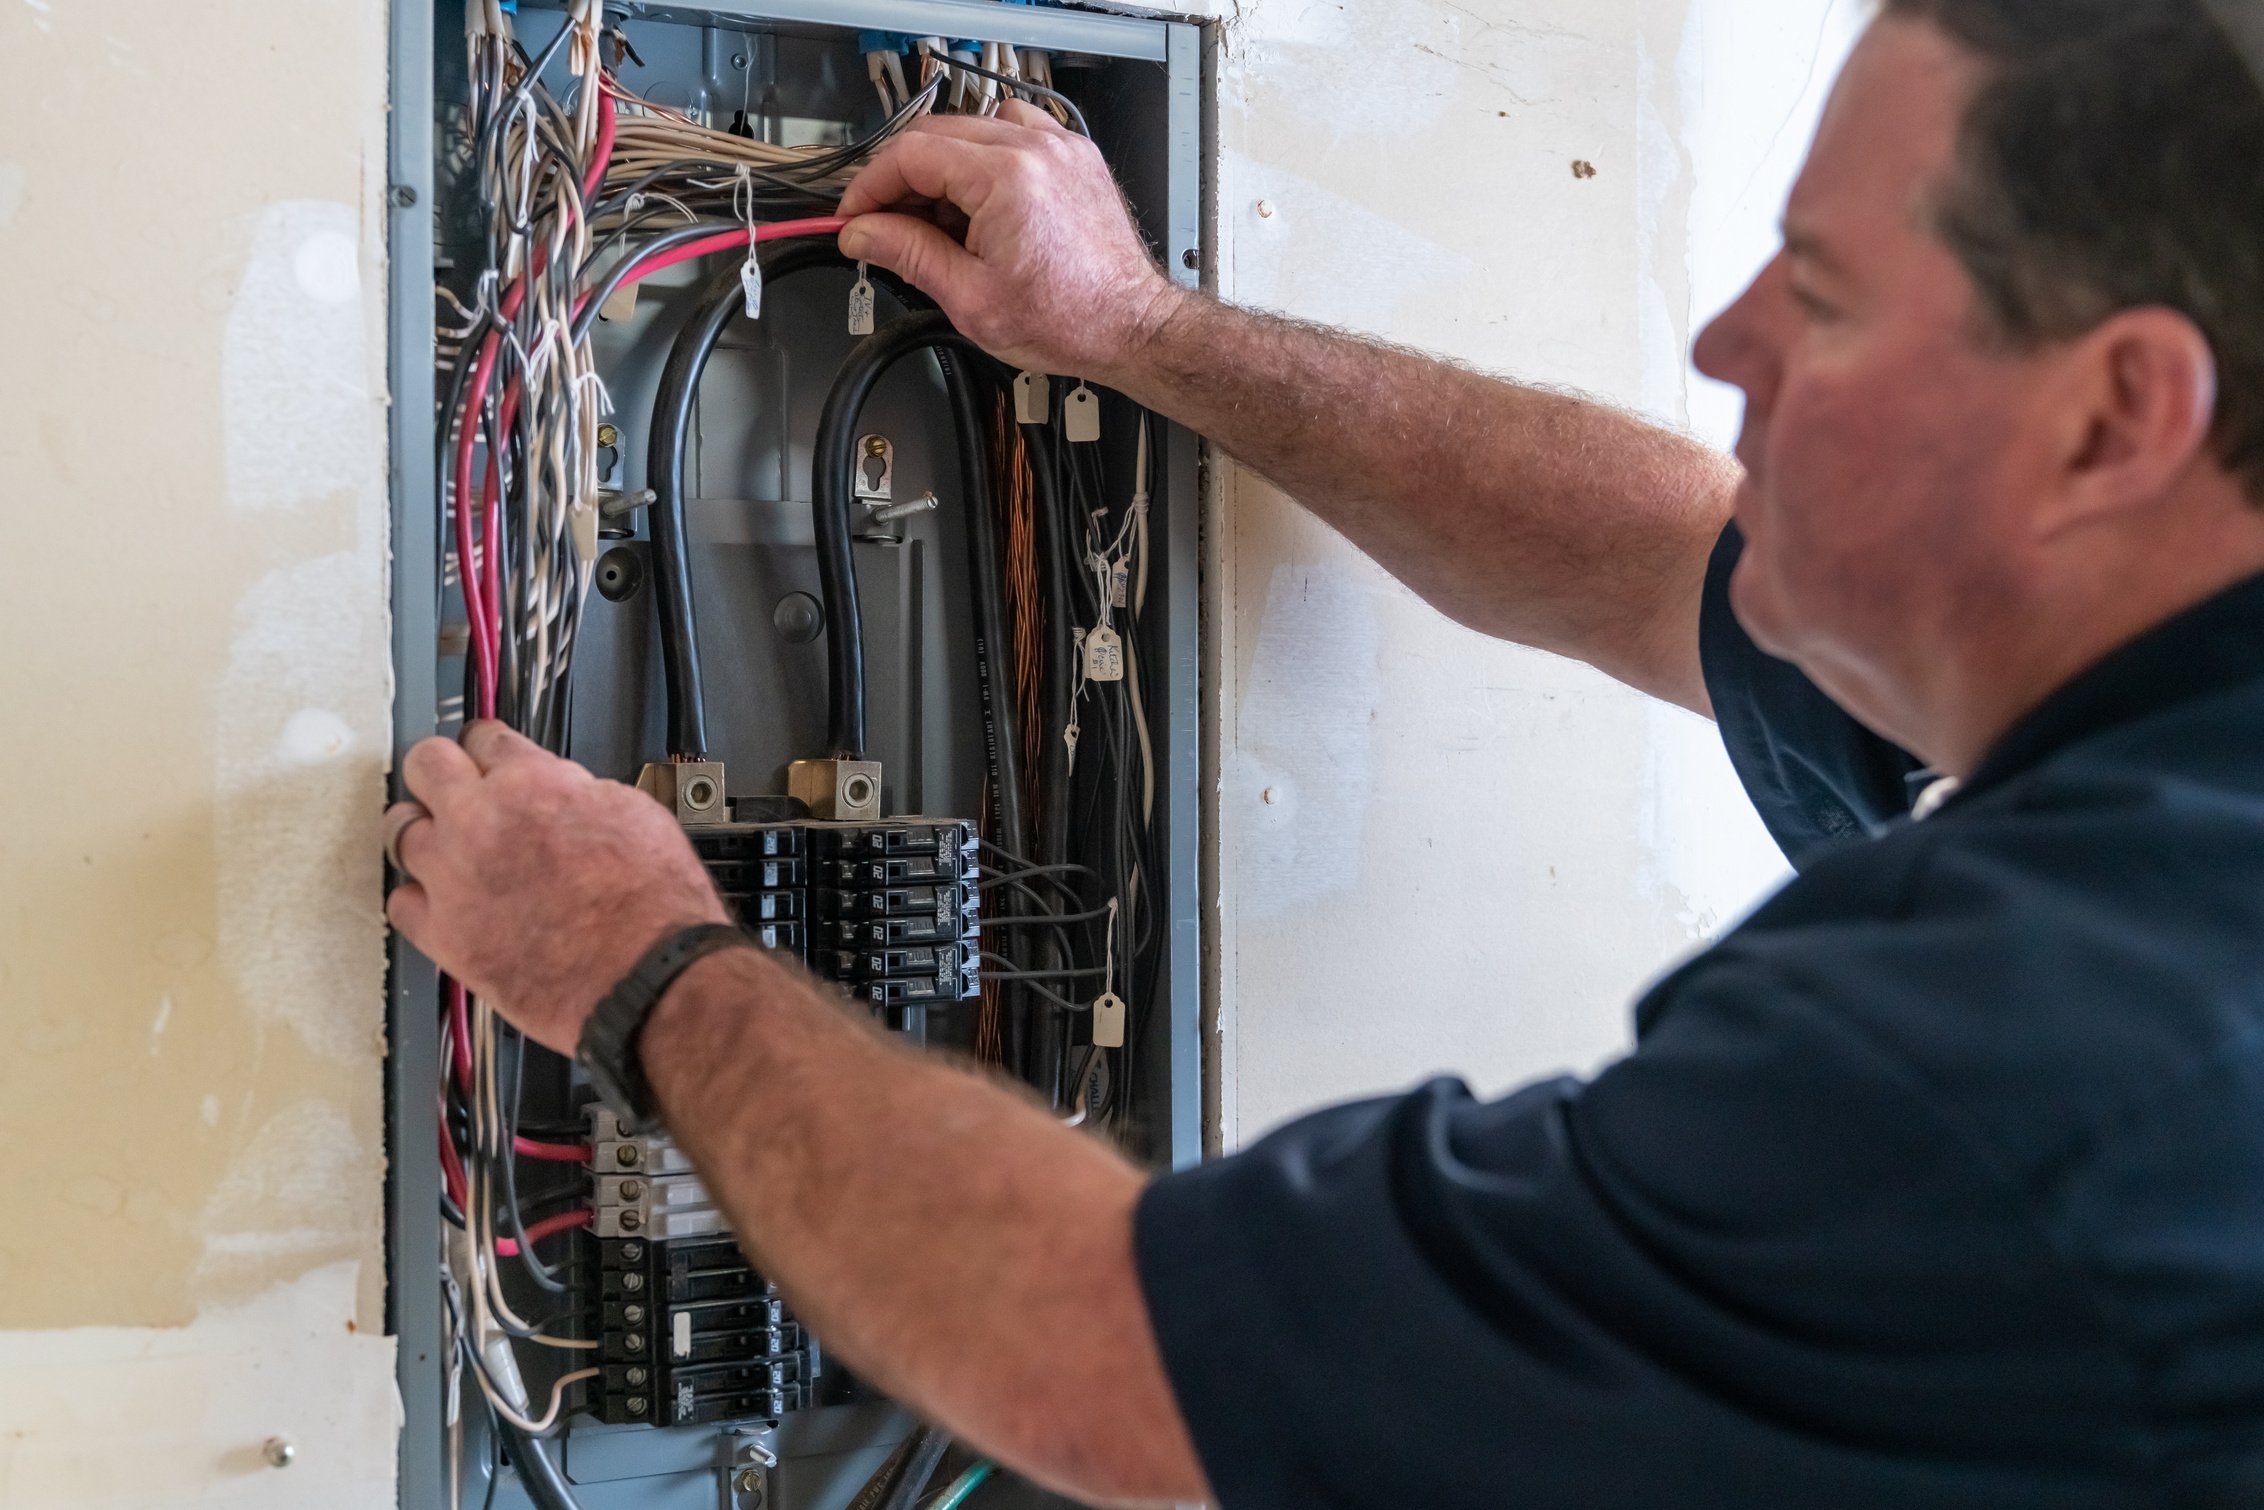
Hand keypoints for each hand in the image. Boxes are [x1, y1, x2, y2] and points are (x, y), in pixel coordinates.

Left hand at [383, 722, 727, 1054]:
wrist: (647, 975)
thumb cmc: (652, 905)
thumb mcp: (632, 814)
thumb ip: (577, 792)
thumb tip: (559, 791)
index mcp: (532, 784)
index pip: (485, 738)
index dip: (489, 746)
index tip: (487, 754)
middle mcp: (481, 822)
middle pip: (426, 765)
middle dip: (440, 769)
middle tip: (451, 784)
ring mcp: (453, 879)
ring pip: (399, 831)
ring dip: (421, 831)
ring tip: (440, 844)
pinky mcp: (443, 935)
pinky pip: (401, 903)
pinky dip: (418, 899)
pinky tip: (440, 901)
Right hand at [837, 98, 1186, 378]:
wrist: (1130, 325)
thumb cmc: (1068, 320)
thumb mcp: (970, 299)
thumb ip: (909, 255)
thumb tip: (862, 233)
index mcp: (1005, 177)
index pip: (911, 155)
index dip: (871, 185)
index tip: (855, 215)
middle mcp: (1035, 148)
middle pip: (936, 136)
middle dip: (901, 180)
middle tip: (884, 224)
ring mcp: (1059, 146)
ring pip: (972, 129)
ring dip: (943, 169)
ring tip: (941, 223)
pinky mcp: (1074, 155)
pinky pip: (1013, 133)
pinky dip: (986, 160)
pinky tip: (983, 203)